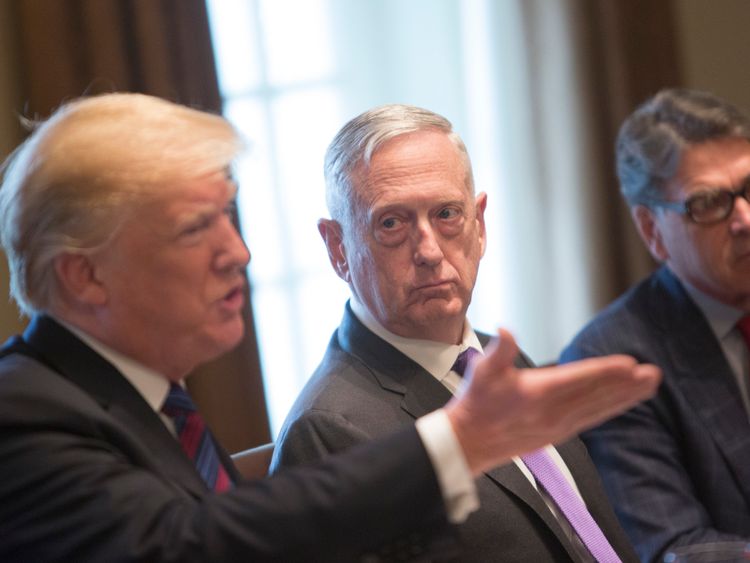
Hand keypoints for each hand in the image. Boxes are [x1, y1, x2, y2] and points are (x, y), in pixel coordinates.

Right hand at [445, 328, 660, 475]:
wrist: (469, 442)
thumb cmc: (476, 402)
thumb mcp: (482, 371)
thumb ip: (499, 350)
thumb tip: (505, 330)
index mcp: (538, 393)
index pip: (578, 379)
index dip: (605, 371)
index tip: (630, 364)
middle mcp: (553, 411)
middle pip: (597, 395)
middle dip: (627, 384)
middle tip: (654, 374)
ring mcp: (558, 425)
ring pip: (599, 408)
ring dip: (626, 397)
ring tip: (650, 385)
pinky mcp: (558, 433)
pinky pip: (592, 419)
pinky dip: (611, 408)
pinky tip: (624, 402)